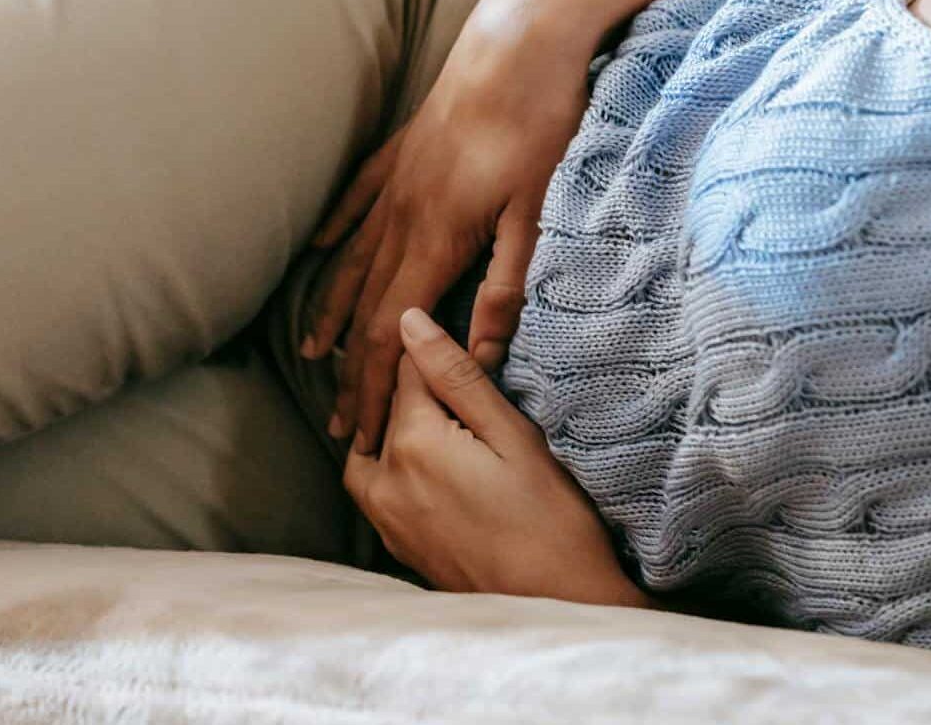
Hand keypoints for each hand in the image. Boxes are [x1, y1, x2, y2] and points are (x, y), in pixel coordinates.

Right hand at [302, 0, 637, 452]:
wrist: (521, 33)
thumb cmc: (542, 118)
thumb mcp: (538, 208)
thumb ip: (506, 283)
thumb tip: (478, 350)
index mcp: (437, 236)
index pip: (389, 330)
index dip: (370, 385)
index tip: (356, 431)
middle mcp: (404, 212)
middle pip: (364, 306)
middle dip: (348, 369)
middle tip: (336, 422)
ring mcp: (399, 179)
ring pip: (353, 258)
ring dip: (331, 309)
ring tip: (312, 350)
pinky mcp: (406, 149)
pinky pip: (358, 200)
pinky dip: (337, 232)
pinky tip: (319, 250)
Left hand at [343, 309, 648, 605]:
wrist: (559, 610)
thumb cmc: (552, 522)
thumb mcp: (514, 436)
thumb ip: (456, 376)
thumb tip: (409, 321)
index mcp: (413, 443)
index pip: (405, 368)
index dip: (434, 349)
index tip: (460, 346)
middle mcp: (385, 479)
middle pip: (387, 409)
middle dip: (417, 389)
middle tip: (462, 386)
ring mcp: (386, 518)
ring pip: (370, 450)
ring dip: (396, 429)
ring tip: (441, 424)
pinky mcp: (398, 546)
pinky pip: (375, 490)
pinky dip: (391, 468)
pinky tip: (430, 467)